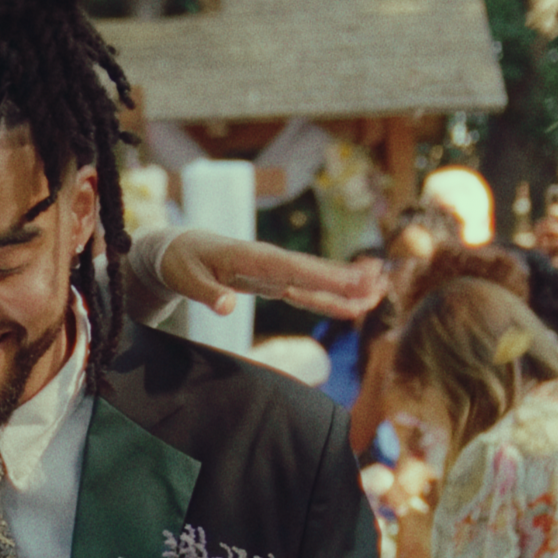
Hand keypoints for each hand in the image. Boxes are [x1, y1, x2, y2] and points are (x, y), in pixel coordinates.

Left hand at [159, 229, 383, 320]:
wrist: (177, 249)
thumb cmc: (180, 262)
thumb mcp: (185, 278)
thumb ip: (206, 293)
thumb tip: (226, 308)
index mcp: (249, 257)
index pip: (291, 269)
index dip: (322, 277)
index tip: (352, 282)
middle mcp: (268, 261)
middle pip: (312, 271)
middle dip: (345, 279)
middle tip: (380, 284)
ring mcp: (273, 271)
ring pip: (314, 280)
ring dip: (344, 287)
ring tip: (378, 293)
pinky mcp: (273, 281)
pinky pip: (304, 291)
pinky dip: (327, 298)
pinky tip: (351, 305)